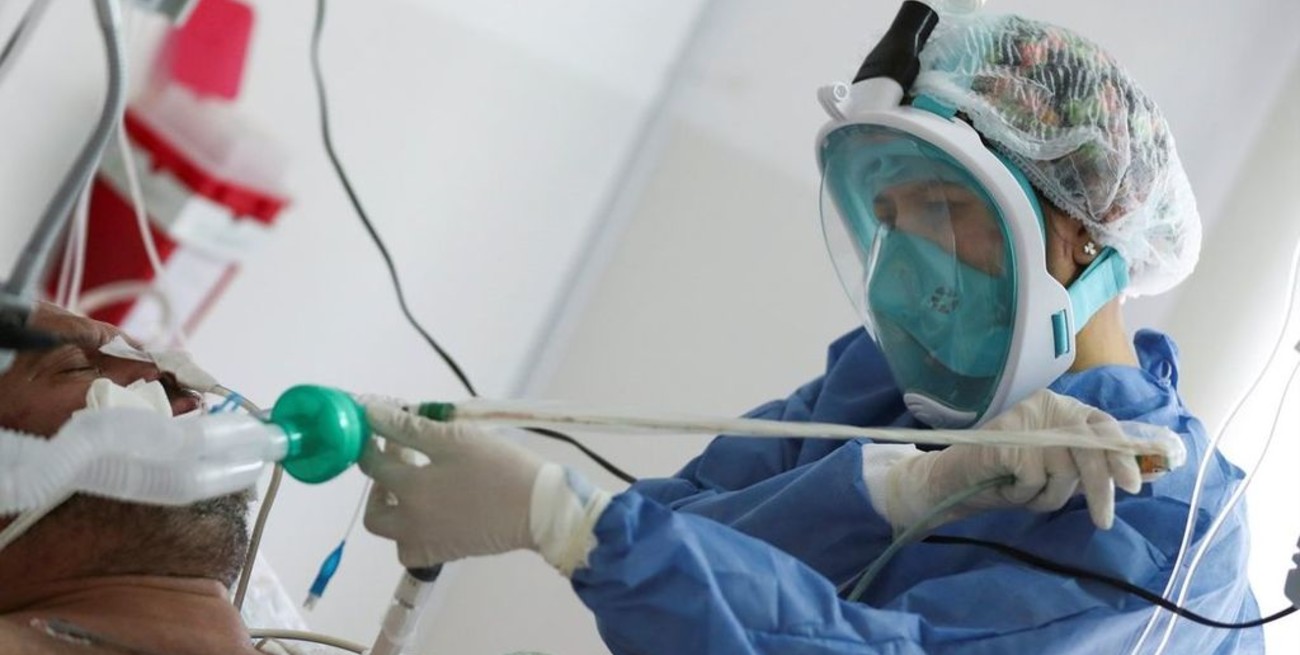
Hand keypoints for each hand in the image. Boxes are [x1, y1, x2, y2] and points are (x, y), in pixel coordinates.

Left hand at [360, 402, 544, 567]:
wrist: (539, 509)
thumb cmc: (501, 467)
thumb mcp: (456, 438)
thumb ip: (410, 427)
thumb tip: (373, 413)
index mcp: (412, 489)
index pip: (374, 463)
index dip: (373, 442)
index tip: (382, 428)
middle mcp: (411, 522)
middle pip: (374, 509)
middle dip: (378, 483)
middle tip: (400, 460)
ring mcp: (427, 542)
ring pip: (390, 533)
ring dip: (391, 510)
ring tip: (413, 489)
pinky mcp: (445, 553)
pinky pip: (412, 550)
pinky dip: (411, 534)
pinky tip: (427, 515)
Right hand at [872, 390, 1142, 529]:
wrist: (954, 481)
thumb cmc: (1008, 479)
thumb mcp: (1055, 474)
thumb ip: (1086, 468)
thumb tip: (1132, 477)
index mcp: (1064, 410)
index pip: (1103, 426)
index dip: (1121, 454)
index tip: (1133, 486)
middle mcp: (1048, 408)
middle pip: (1088, 448)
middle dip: (1099, 487)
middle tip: (1104, 522)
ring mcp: (1026, 422)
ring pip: (1063, 469)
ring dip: (1047, 495)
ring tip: (1023, 492)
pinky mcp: (1007, 439)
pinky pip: (1034, 478)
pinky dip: (1023, 493)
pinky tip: (1006, 486)